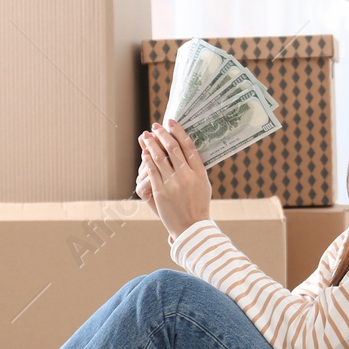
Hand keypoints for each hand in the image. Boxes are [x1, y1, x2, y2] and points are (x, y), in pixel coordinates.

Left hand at [137, 119, 211, 238]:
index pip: (189, 147)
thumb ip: (195, 168)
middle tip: (156, 126)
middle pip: (173, 149)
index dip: (179, 132)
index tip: (172, 122)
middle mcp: (187, 176)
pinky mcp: (161, 192)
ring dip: (152, 145)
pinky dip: (148, 160)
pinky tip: (145, 152)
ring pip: (160, 158)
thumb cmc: (198, 205)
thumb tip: (186, 150)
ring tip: (146, 136)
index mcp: (200, 173)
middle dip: (163, 135)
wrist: (192, 227)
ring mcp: (173, 184)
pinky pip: (153, 172)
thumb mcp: (203, 185)